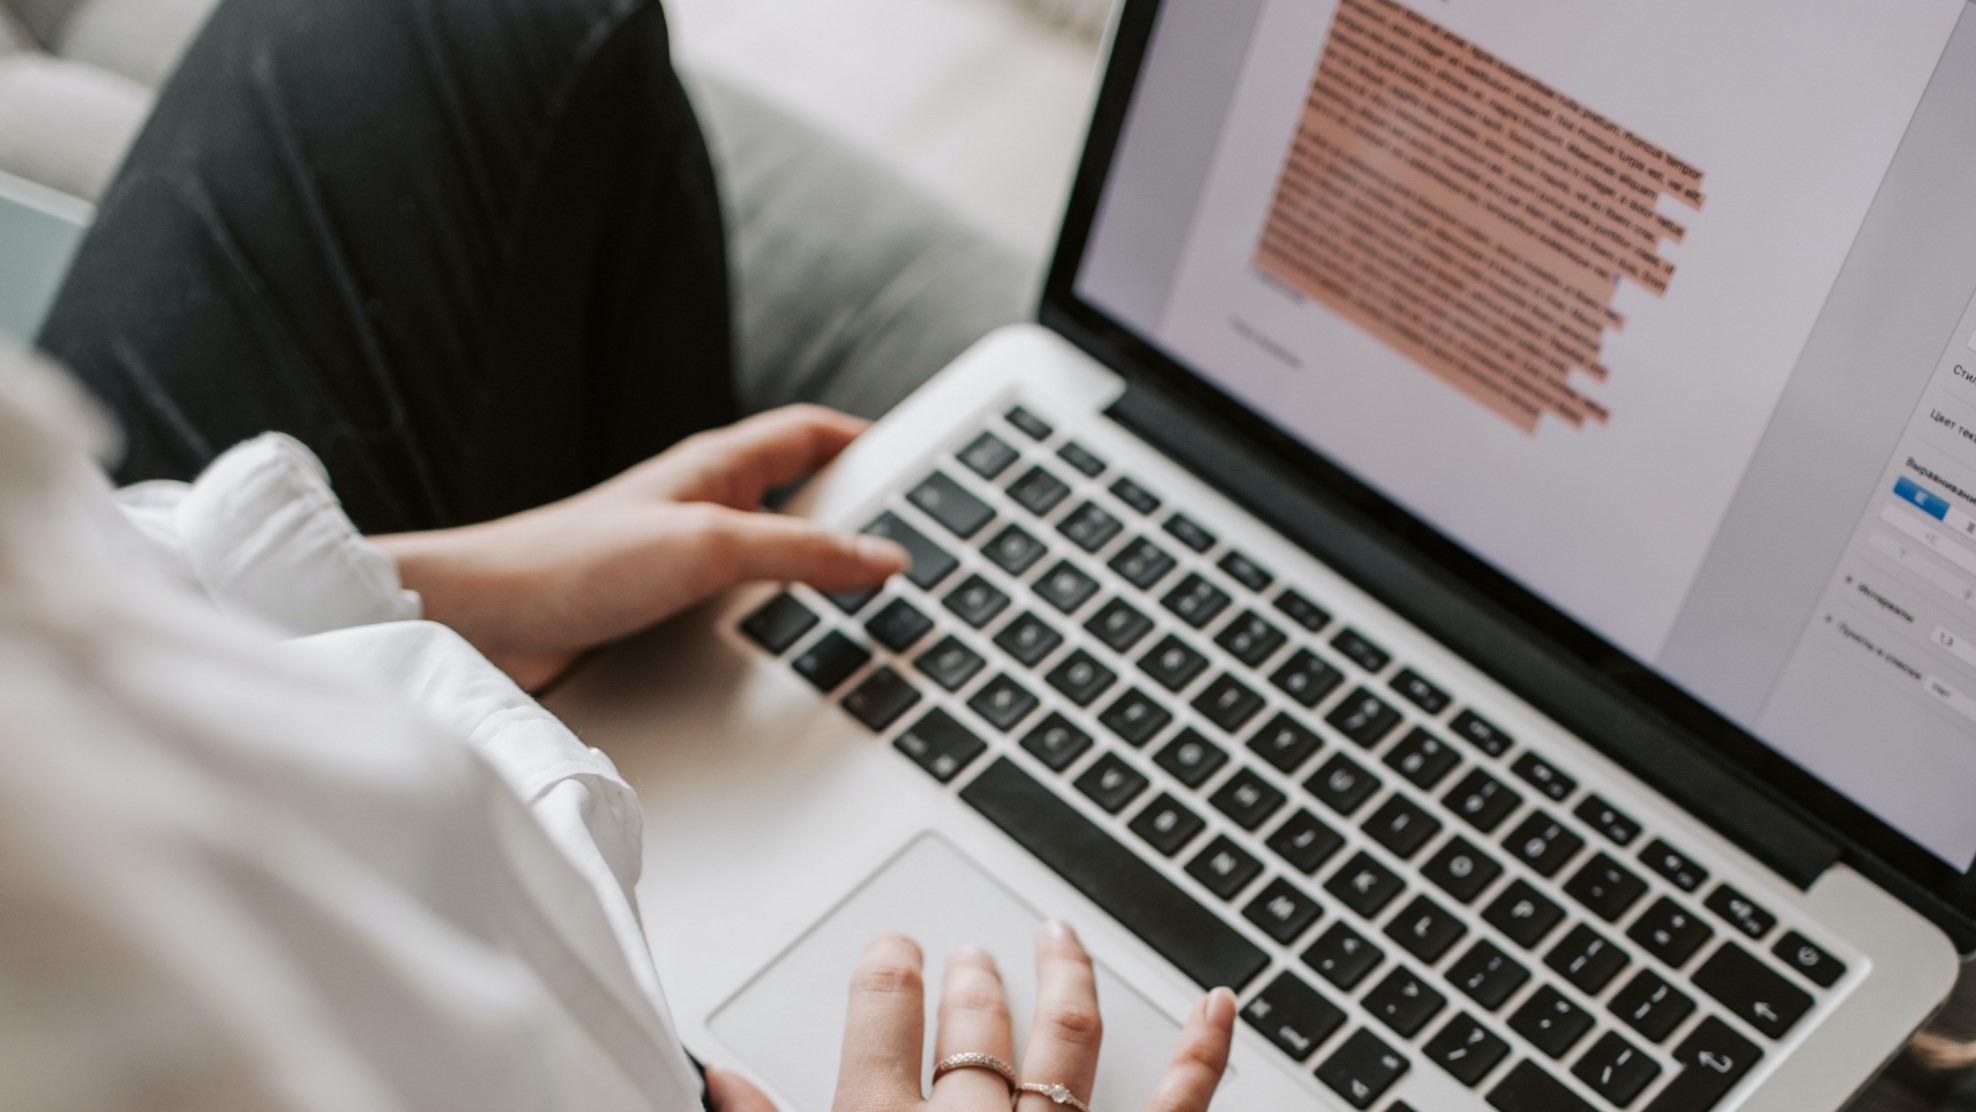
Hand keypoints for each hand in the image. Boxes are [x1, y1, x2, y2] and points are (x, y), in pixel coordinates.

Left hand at [375, 406, 908, 689]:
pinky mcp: (662, 615)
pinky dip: (776, 622)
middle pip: (802, 496)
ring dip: (817, 578)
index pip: (811, 433)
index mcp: (716, 467)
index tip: (922, 466)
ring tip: (872, 607)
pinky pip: (741, 609)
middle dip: (857, 515)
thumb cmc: (571, 564)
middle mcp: (702, 507)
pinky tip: (793, 654)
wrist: (482, 627)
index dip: (867, 442)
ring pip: (773, 560)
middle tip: (915, 545)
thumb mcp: (708, 548)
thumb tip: (884, 556)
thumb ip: (800, 553)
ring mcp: (682, 561)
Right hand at [834, 923, 1236, 1111]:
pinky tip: (1216, 1006)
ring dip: (1064, 980)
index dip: (888, 973)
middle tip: (972, 955)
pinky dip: (1202, 1054)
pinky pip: (1175, 1109)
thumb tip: (733, 1081)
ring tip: (1058, 941)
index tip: (894, 953)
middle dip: (974, 982)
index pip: (884, 1016)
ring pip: (1067, 1039)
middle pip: (976, 1026)